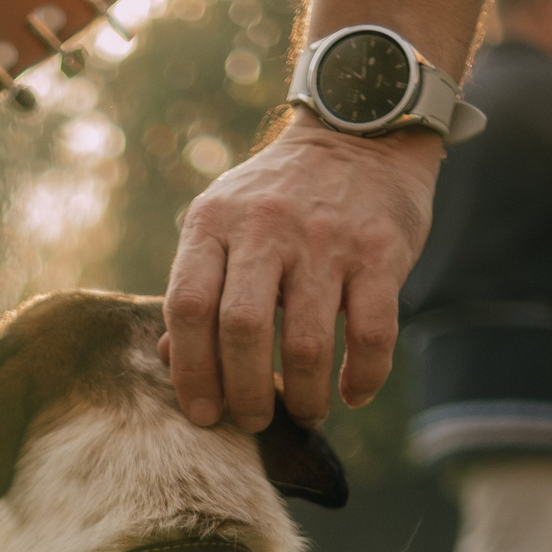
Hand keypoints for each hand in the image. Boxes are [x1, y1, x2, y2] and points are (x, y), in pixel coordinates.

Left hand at [161, 118, 442, 429]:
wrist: (361, 131)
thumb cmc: (280, 195)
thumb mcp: (224, 220)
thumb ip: (198, 284)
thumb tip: (171, 360)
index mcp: (215, 222)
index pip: (186, 306)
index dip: (190, 371)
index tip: (203, 413)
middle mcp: (266, 228)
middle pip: (241, 330)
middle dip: (244, 393)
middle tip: (253, 421)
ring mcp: (326, 240)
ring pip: (305, 343)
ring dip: (304, 396)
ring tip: (305, 413)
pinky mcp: (381, 252)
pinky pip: (371, 334)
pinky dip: (362, 377)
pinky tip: (352, 395)